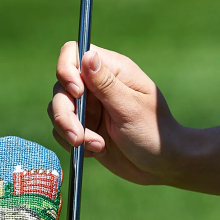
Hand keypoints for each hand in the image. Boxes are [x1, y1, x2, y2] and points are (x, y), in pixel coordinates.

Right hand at [49, 44, 190, 184]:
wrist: (162, 165)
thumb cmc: (155, 133)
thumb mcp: (130, 108)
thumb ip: (106, 84)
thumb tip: (87, 55)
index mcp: (113, 71)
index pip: (74, 53)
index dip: (66, 70)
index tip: (76, 93)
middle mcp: (96, 86)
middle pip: (60, 88)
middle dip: (64, 114)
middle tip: (78, 137)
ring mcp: (89, 107)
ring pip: (57, 111)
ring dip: (70, 132)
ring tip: (97, 146)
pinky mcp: (84, 128)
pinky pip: (62, 131)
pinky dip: (74, 143)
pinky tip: (97, 151)